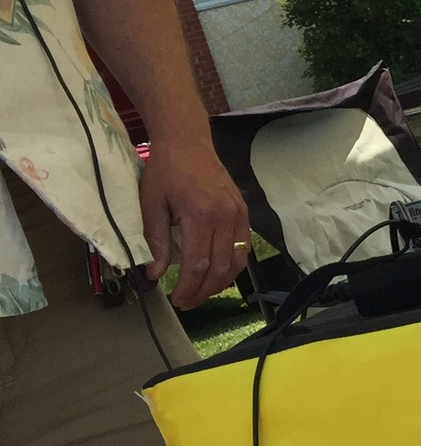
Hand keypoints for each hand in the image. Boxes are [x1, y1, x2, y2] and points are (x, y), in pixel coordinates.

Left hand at [139, 139, 249, 308]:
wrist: (188, 142)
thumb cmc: (165, 171)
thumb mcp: (151, 204)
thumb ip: (155, 240)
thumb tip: (155, 274)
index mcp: (201, 216)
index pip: (198, 263)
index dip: (188, 287)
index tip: (177, 300)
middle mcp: (226, 217)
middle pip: (220, 267)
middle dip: (203, 290)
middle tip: (188, 303)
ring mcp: (239, 215)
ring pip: (237, 261)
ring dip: (221, 282)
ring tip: (203, 292)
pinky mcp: (243, 212)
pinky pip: (244, 247)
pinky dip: (234, 265)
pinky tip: (220, 273)